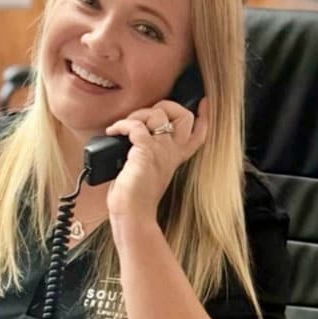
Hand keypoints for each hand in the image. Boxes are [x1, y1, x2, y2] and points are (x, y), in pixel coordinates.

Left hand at [105, 97, 208, 220]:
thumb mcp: (148, 172)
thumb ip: (148, 154)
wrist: (133, 216)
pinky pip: (136, 125)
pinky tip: (113, 131)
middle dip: (166, 105)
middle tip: (145, 115)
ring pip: (159, 114)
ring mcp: (161, 151)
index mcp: (174, 158)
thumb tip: (129, 139)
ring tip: (124, 126)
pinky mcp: (145, 152)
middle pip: (184, 116)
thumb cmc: (135, 199)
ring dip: (138, 114)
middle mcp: (171, 152)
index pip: (198, 134)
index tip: (203, 103)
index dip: (203, 116)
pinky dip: (122, 124)